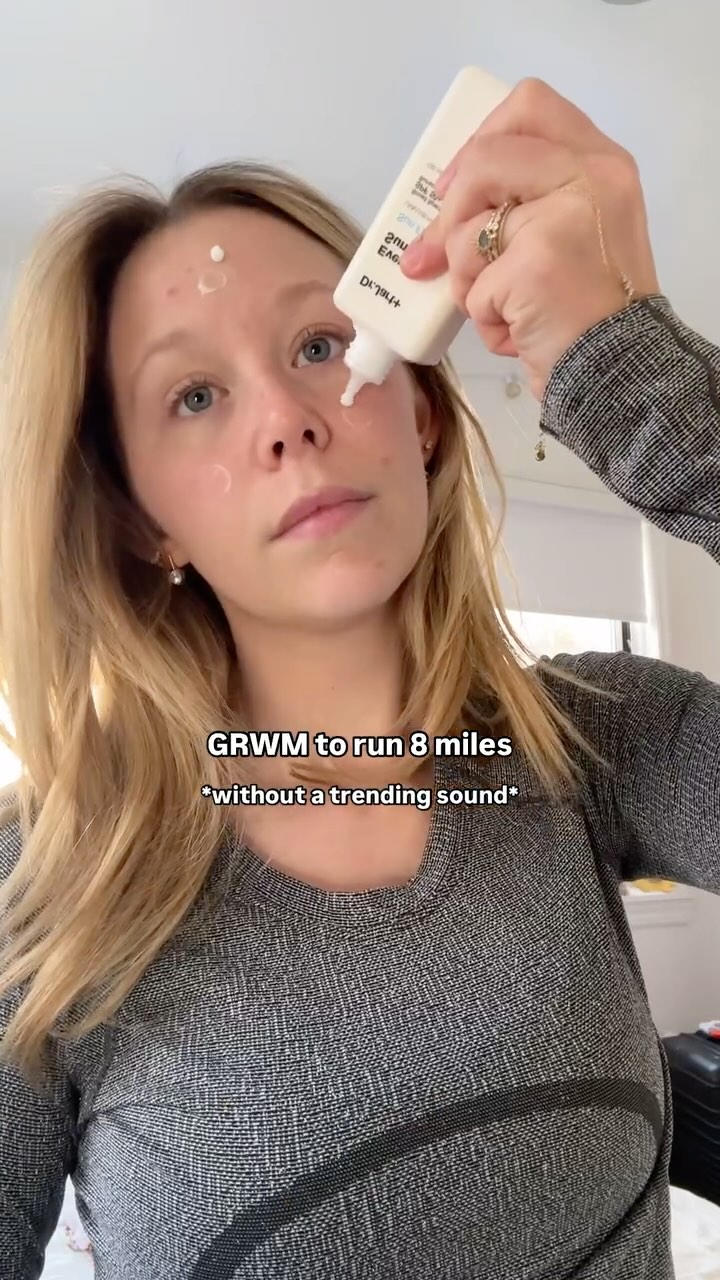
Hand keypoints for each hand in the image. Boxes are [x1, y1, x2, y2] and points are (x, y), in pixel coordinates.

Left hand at [400, 78, 659, 399]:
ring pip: (466, 231)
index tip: (456, 185)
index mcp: (601, 163)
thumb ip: (526, 203)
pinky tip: (517, 333)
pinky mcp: (535, 262)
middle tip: (434, 256)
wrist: (620, 370)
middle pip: (483, 160)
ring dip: (468, 280)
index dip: (479, 141)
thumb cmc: (592, 311)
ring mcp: (562, 217)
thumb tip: (436, 221)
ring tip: (505, 307)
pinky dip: (484, 320)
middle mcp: (590, 178)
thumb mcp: (574, 233)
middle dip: (449, 215)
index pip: (529, 107)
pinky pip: (472, 286)